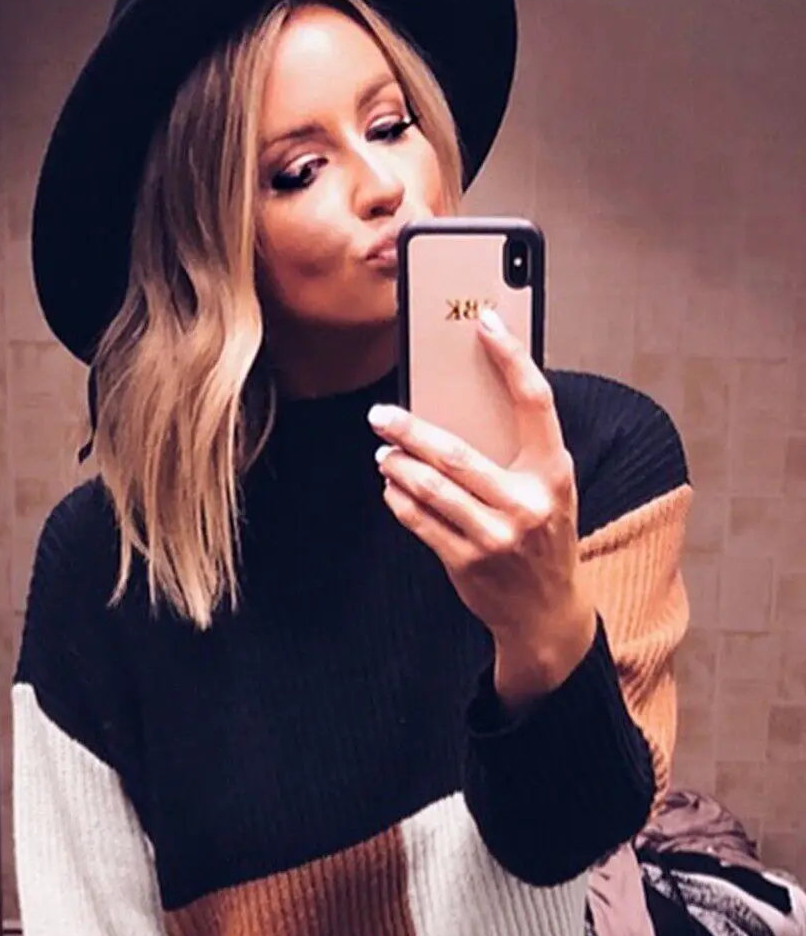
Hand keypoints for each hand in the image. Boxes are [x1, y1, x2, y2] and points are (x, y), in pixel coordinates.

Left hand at [371, 308, 594, 710]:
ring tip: (383, 451)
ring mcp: (495, 535)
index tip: (484, 324)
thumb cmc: (543, 537)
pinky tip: (390, 486)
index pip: (535, 400)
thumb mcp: (549, 490)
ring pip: (430, 489)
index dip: (511, 357)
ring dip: (397, 466)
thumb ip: (518, 453)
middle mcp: (527, 502)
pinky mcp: (466, 562)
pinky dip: (399, 500)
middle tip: (381, 414)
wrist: (545, 610)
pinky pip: (420, 522)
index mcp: (554, 471)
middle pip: (456, 452)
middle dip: (410, 430)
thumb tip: (464, 406)